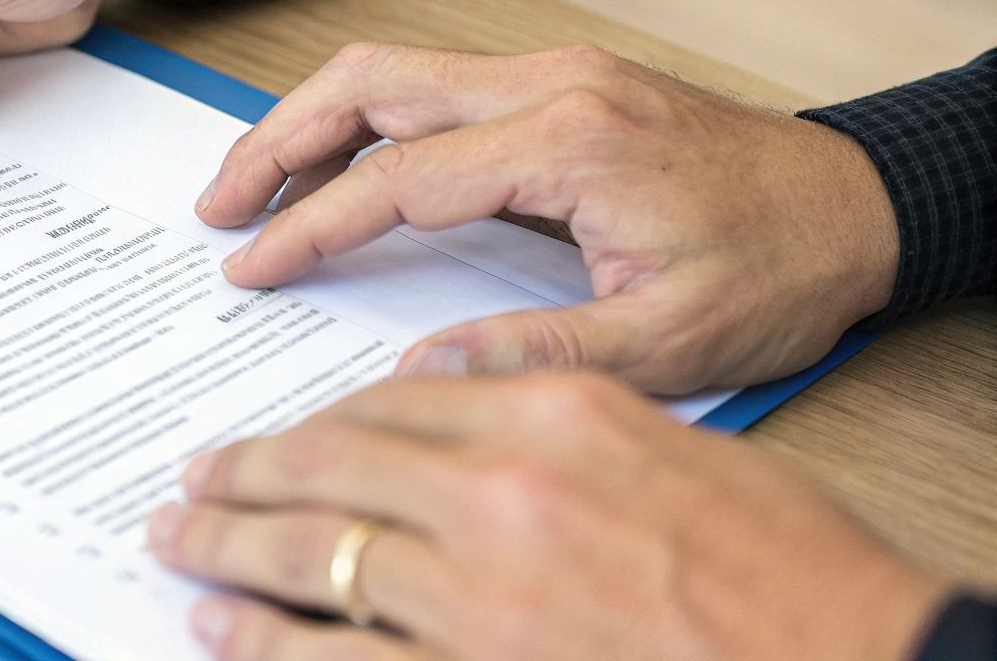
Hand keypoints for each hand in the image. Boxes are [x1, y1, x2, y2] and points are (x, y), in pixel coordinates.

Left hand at [149, 373, 950, 660]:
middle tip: (195, 479)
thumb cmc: (786, 563)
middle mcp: (502, 497)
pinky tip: (223, 628)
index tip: (278, 434)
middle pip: (330, 470)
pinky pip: (341, 658)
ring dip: (232, 551)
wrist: (855, 657)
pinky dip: (268, 643)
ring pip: (317, 559)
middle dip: (246, 476)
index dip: (314, 422)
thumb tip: (452, 400)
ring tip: (181, 543)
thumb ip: (549, 412)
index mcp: (552, 416)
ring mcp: (484, 599)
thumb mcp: (669, 440)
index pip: (388, 405)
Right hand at [197, 43, 900, 392]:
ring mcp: (553, 72)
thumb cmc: (779, 268)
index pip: (398, 174)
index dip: (311, 223)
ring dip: (313, 119)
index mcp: (568, 142)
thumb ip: (532, 350)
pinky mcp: (558, 83)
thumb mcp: (668, 341)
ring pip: (395, 69)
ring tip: (255, 185)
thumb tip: (413, 373)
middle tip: (218, 203)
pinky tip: (342, 168)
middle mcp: (550, 85)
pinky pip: (434, 84)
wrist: (858, 205)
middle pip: (372, 83)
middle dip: (277, 139)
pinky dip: (367, 119)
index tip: (251, 264)